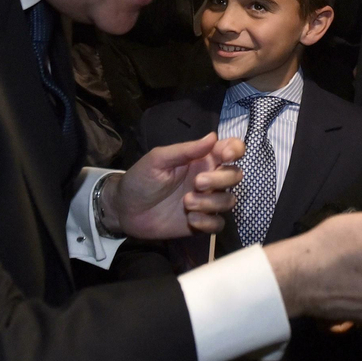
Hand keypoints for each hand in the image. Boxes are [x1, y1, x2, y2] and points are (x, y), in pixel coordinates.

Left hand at [106, 132, 244, 238]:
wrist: (126, 211)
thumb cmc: (141, 180)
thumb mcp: (158, 160)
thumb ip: (185, 150)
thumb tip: (213, 136)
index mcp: (201, 159)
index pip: (230, 149)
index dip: (235, 150)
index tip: (224, 157)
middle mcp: (209, 179)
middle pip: (235, 175)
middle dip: (221, 179)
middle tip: (197, 183)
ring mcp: (206, 202)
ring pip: (229, 200)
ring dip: (211, 202)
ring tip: (187, 203)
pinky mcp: (202, 223)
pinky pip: (219, 224)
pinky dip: (208, 222)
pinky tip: (191, 220)